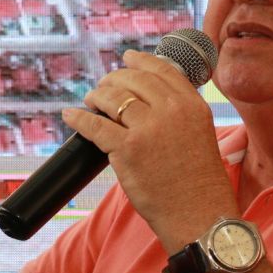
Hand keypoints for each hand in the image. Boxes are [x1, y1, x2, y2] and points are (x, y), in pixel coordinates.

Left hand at [62, 49, 236, 248]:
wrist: (199, 215)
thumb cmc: (198, 183)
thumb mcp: (201, 135)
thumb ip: (180, 114)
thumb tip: (148, 101)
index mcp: (192, 105)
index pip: (162, 70)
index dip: (140, 61)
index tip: (127, 58)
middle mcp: (172, 111)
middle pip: (133, 81)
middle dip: (113, 80)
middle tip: (103, 86)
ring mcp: (148, 128)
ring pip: (112, 99)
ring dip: (96, 96)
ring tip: (90, 100)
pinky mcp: (127, 149)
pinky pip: (94, 126)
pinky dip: (79, 118)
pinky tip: (71, 115)